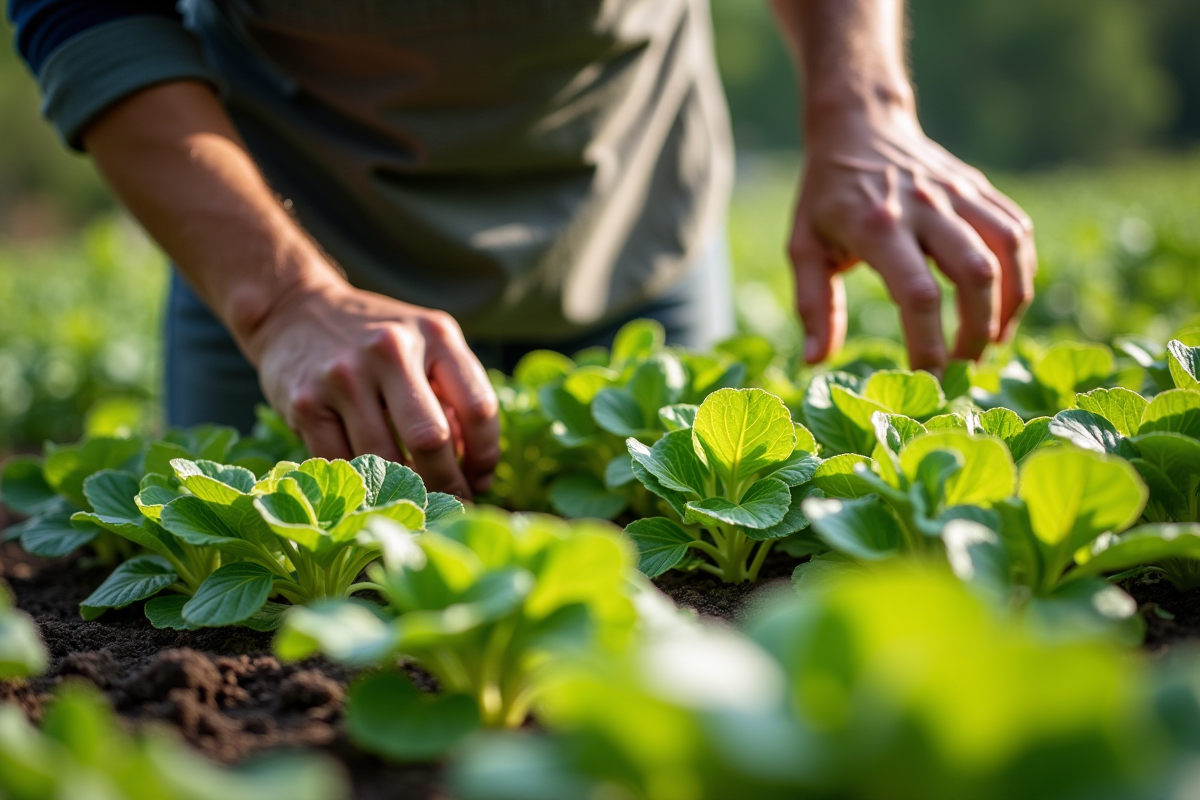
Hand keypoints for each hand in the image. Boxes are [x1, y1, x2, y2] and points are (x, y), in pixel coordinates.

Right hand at [244, 278, 499, 497]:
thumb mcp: (426, 343)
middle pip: (431, 439)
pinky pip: (344, 464)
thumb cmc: (376, 338)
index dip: (486, 455)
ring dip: (406, 493)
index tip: (482, 478)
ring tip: (419, 504)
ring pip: (385, 460)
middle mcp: (390, 349)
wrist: (295, 309)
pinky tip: (376, 490)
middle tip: (455, 505)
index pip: (478, 408)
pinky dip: (364, 486)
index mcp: (434, 335)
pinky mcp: (306, 404)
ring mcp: (344, 377)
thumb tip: (474, 464)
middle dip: (449, 485)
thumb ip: (454, 391)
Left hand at [789, 104, 1036, 370]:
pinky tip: (1006, 303)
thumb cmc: (826, 197)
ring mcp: (957, 193)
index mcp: (876, 226)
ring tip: (993, 342)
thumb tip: (817, 361)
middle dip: (977, 331)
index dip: (928, 342)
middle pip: (975, 274)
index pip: (917, 293)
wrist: (858, 125)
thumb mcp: (804, 247)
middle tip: (964, 367)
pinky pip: (1015, 231)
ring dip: (1008, 305)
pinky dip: (1020, 272)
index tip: (929, 377)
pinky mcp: (978, 188)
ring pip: (1006, 252)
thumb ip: (813, 305)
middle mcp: (923, 207)